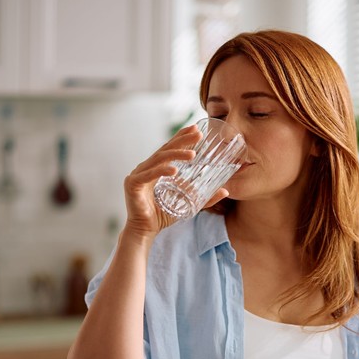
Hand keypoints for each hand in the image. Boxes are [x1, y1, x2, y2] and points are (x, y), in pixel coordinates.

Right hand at [122, 124, 228, 239]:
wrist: (146, 231)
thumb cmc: (163, 216)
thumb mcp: (188, 204)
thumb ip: (206, 198)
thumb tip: (226, 191)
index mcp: (155, 168)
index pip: (169, 148)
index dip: (181, 137)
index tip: (195, 127)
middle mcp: (145, 168)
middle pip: (165, 150)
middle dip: (182, 140)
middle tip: (198, 135)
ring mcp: (138, 174)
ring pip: (159, 159)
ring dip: (176, 155)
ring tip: (192, 154)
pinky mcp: (133, 185)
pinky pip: (148, 175)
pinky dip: (161, 171)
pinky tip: (174, 170)